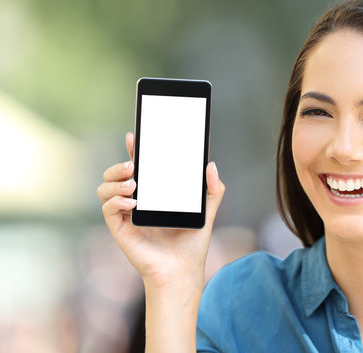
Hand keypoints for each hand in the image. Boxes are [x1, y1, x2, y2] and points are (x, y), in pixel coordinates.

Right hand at [97, 132, 225, 288]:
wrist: (183, 270)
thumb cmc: (192, 243)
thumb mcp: (207, 211)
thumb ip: (213, 189)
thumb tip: (212, 166)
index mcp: (153, 194)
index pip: (138, 167)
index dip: (133, 151)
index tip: (134, 137)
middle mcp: (136, 202)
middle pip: (115, 174)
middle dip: (119, 165)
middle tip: (134, 165)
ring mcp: (126, 215)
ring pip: (104, 188)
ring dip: (115, 181)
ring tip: (134, 184)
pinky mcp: (120, 228)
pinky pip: (107, 208)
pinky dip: (116, 201)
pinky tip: (133, 202)